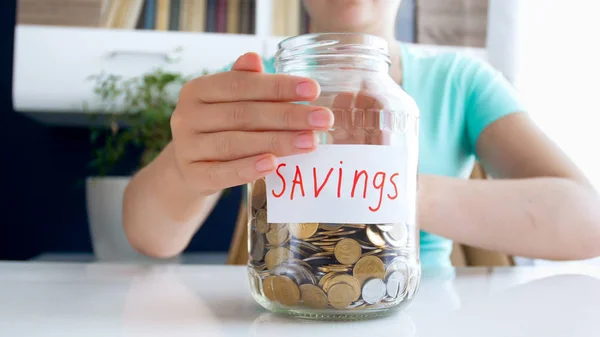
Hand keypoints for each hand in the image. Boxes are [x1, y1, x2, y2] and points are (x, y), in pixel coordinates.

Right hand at [169, 52, 333, 195]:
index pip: (241, 84)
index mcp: (197, 90)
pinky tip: (274, 164)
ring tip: (310, 142)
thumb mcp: (228, 102)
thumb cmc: (217, 129)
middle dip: (288, 116)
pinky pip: (222, 173)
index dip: (278, 87)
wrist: (188, 170)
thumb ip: (243, 82)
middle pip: (243, 114)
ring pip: (236, 143)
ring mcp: (186, 148)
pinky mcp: (192, 176)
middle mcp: (187, 116)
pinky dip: (249, 169)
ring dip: (277, 142)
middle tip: (323, 119)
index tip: (314, 90)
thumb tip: (255, 58)